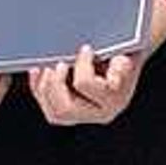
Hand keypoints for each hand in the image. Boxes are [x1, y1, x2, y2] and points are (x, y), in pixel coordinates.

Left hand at [30, 43, 148, 125]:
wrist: (126, 62)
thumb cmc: (127, 56)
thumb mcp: (128, 55)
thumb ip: (122, 62)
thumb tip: (117, 65)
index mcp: (115, 99)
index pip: (86, 86)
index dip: (82, 65)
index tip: (85, 48)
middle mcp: (101, 113)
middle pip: (65, 108)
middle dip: (55, 84)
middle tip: (58, 63)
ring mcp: (85, 116)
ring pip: (54, 114)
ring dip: (45, 89)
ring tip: (47, 68)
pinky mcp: (73, 113)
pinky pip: (49, 110)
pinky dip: (39, 91)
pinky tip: (37, 73)